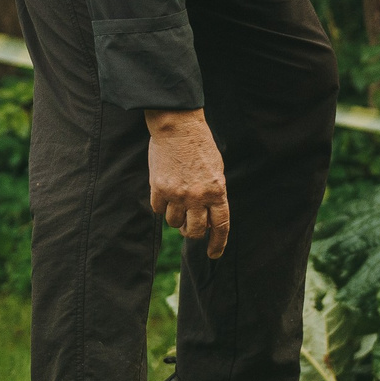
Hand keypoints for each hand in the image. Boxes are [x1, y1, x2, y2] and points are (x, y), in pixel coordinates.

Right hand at [146, 109, 228, 259]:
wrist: (178, 126)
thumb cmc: (200, 146)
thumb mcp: (216, 170)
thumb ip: (214, 194)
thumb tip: (209, 217)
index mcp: (217, 191)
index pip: (221, 226)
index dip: (218, 243)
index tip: (213, 254)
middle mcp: (197, 196)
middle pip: (195, 230)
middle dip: (193, 232)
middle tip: (189, 227)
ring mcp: (177, 193)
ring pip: (175, 223)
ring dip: (176, 218)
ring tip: (177, 204)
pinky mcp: (159, 188)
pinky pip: (159, 210)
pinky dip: (162, 207)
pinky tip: (165, 194)